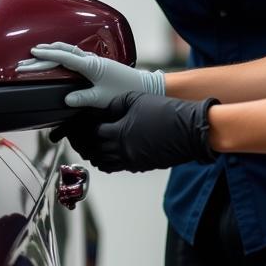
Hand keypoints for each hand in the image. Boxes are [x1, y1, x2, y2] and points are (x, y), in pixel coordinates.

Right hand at [16, 42, 164, 106]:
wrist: (145, 86)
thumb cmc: (125, 92)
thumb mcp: (102, 99)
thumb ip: (83, 98)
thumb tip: (66, 99)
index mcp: (91, 66)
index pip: (64, 57)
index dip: (47, 55)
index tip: (33, 53)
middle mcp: (92, 60)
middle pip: (65, 51)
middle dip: (47, 52)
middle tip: (31, 54)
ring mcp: (95, 61)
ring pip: (71, 52)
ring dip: (56, 51)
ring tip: (42, 52)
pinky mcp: (99, 65)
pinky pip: (77, 56)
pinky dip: (65, 55)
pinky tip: (62, 58)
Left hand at [51, 92, 218, 172]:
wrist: (191, 129)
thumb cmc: (166, 111)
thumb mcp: (136, 99)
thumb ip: (114, 104)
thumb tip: (100, 109)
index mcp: (119, 133)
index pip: (89, 133)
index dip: (79, 128)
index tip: (73, 123)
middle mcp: (122, 151)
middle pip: (92, 151)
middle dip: (81, 143)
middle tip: (75, 135)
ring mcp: (132, 160)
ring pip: (102, 163)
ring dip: (92, 154)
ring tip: (88, 144)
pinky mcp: (141, 165)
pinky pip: (116, 167)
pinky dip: (106, 161)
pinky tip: (106, 152)